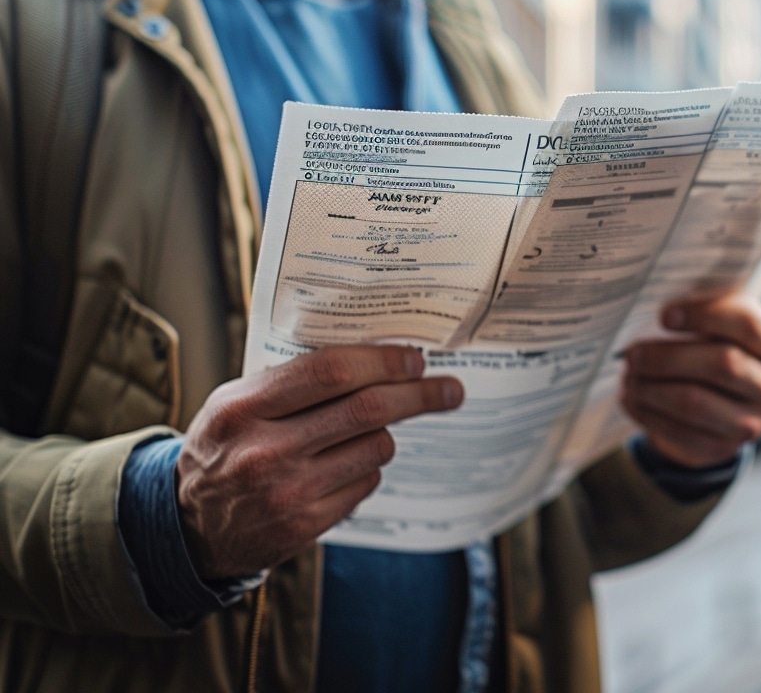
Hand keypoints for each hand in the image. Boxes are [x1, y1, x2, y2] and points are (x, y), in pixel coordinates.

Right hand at [176, 346, 461, 578]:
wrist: (189, 526)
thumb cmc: (225, 447)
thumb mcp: (236, 404)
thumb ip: (291, 380)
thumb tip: (374, 355)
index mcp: (245, 407)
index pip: (330, 372)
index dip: (382, 361)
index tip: (415, 359)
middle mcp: (267, 449)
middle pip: (367, 409)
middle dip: (419, 394)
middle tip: (449, 389)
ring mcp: (289, 491)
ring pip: (375, 447)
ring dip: (385, 433)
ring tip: (367, 431)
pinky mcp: (307, 523)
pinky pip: (367, 483)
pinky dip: (367, 468)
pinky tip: (343, 466)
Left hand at [620, 294, 760, 468]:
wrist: (720, 404)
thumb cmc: (715, 350)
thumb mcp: (721, 327)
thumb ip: (703, 310)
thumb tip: (657, 303)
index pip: (747, 325)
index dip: (704, 316)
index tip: (664, 315)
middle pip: (721, 365)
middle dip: (668, 356)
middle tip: (632, 351)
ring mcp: (749, 425)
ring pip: (693, 402)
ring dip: (650, 386)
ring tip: (627, 374)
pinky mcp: (720, 449)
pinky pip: (678, 431)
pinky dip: (646, 412)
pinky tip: (629, 398)